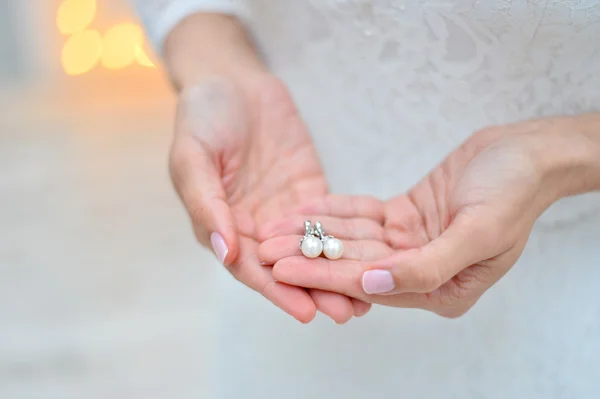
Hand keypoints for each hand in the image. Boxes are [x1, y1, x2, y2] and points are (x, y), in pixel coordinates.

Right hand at [165, 15, 369, 322]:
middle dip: (315, 290)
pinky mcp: (307, 191)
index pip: (250, 268)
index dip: (277, 291)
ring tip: (366, 297)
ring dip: (335, 272)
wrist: (232, 79)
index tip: (305, 312)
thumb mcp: (193, 156)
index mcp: (223, 224)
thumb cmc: (203, 115)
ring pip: (310, 249)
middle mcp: (254, 225)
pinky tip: (369, 255)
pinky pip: (327, 218)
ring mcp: (283, 210)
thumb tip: (224, 251)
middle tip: (347, 313)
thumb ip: (206, 204)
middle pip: (286, 266)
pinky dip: (345, 238)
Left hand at [260, 116, 599, 316]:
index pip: (370, 284)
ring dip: (313, 232)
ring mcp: (411, 242)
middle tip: (265, 249)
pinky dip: (334, 211)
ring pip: (352, 239)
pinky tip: (303, 209)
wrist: (526, 153)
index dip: (324, 275)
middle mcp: (420, 270)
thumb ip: (427, 265)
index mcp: (441, 289)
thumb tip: (373, 287)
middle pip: (353, 263)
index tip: (283, 268)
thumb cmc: (513, 192)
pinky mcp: (406, 216)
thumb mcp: (479, 232)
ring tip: (273, 228)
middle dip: (308, 255)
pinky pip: (363, 216)